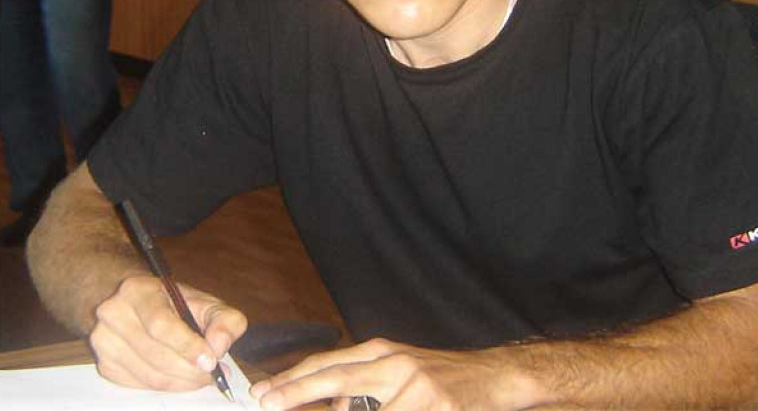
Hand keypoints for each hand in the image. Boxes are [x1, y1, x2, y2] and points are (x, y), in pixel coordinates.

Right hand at [89, 274, 247, 391]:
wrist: (135, 304)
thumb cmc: (174, 304)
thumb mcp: (205, 302)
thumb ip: (224, 320)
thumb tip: (219, 346)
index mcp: (137, 290)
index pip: (161, 325)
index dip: (188, 346)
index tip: (211, 361)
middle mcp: (113, 313)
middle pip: (156, 354)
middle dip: (189, 369)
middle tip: (212, 374)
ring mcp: (103, 341)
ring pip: (149, 375)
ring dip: (181, 381)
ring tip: (201, 375)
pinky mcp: (105, 364)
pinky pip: (140, 384)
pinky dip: (166, 386)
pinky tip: (180, 377)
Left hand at [251, 338, 532, 410]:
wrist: (494, 377)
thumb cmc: (440, 377)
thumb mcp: (398, 370)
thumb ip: (363, 381)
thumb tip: (326, 403)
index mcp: (383, 353)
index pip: (330, 363)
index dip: (295, 378)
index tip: (264, 392)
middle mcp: (396, 365)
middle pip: (338, 378)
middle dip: (298, 391)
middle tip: (268, 402)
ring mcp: (417, 388)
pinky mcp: (437, 407)